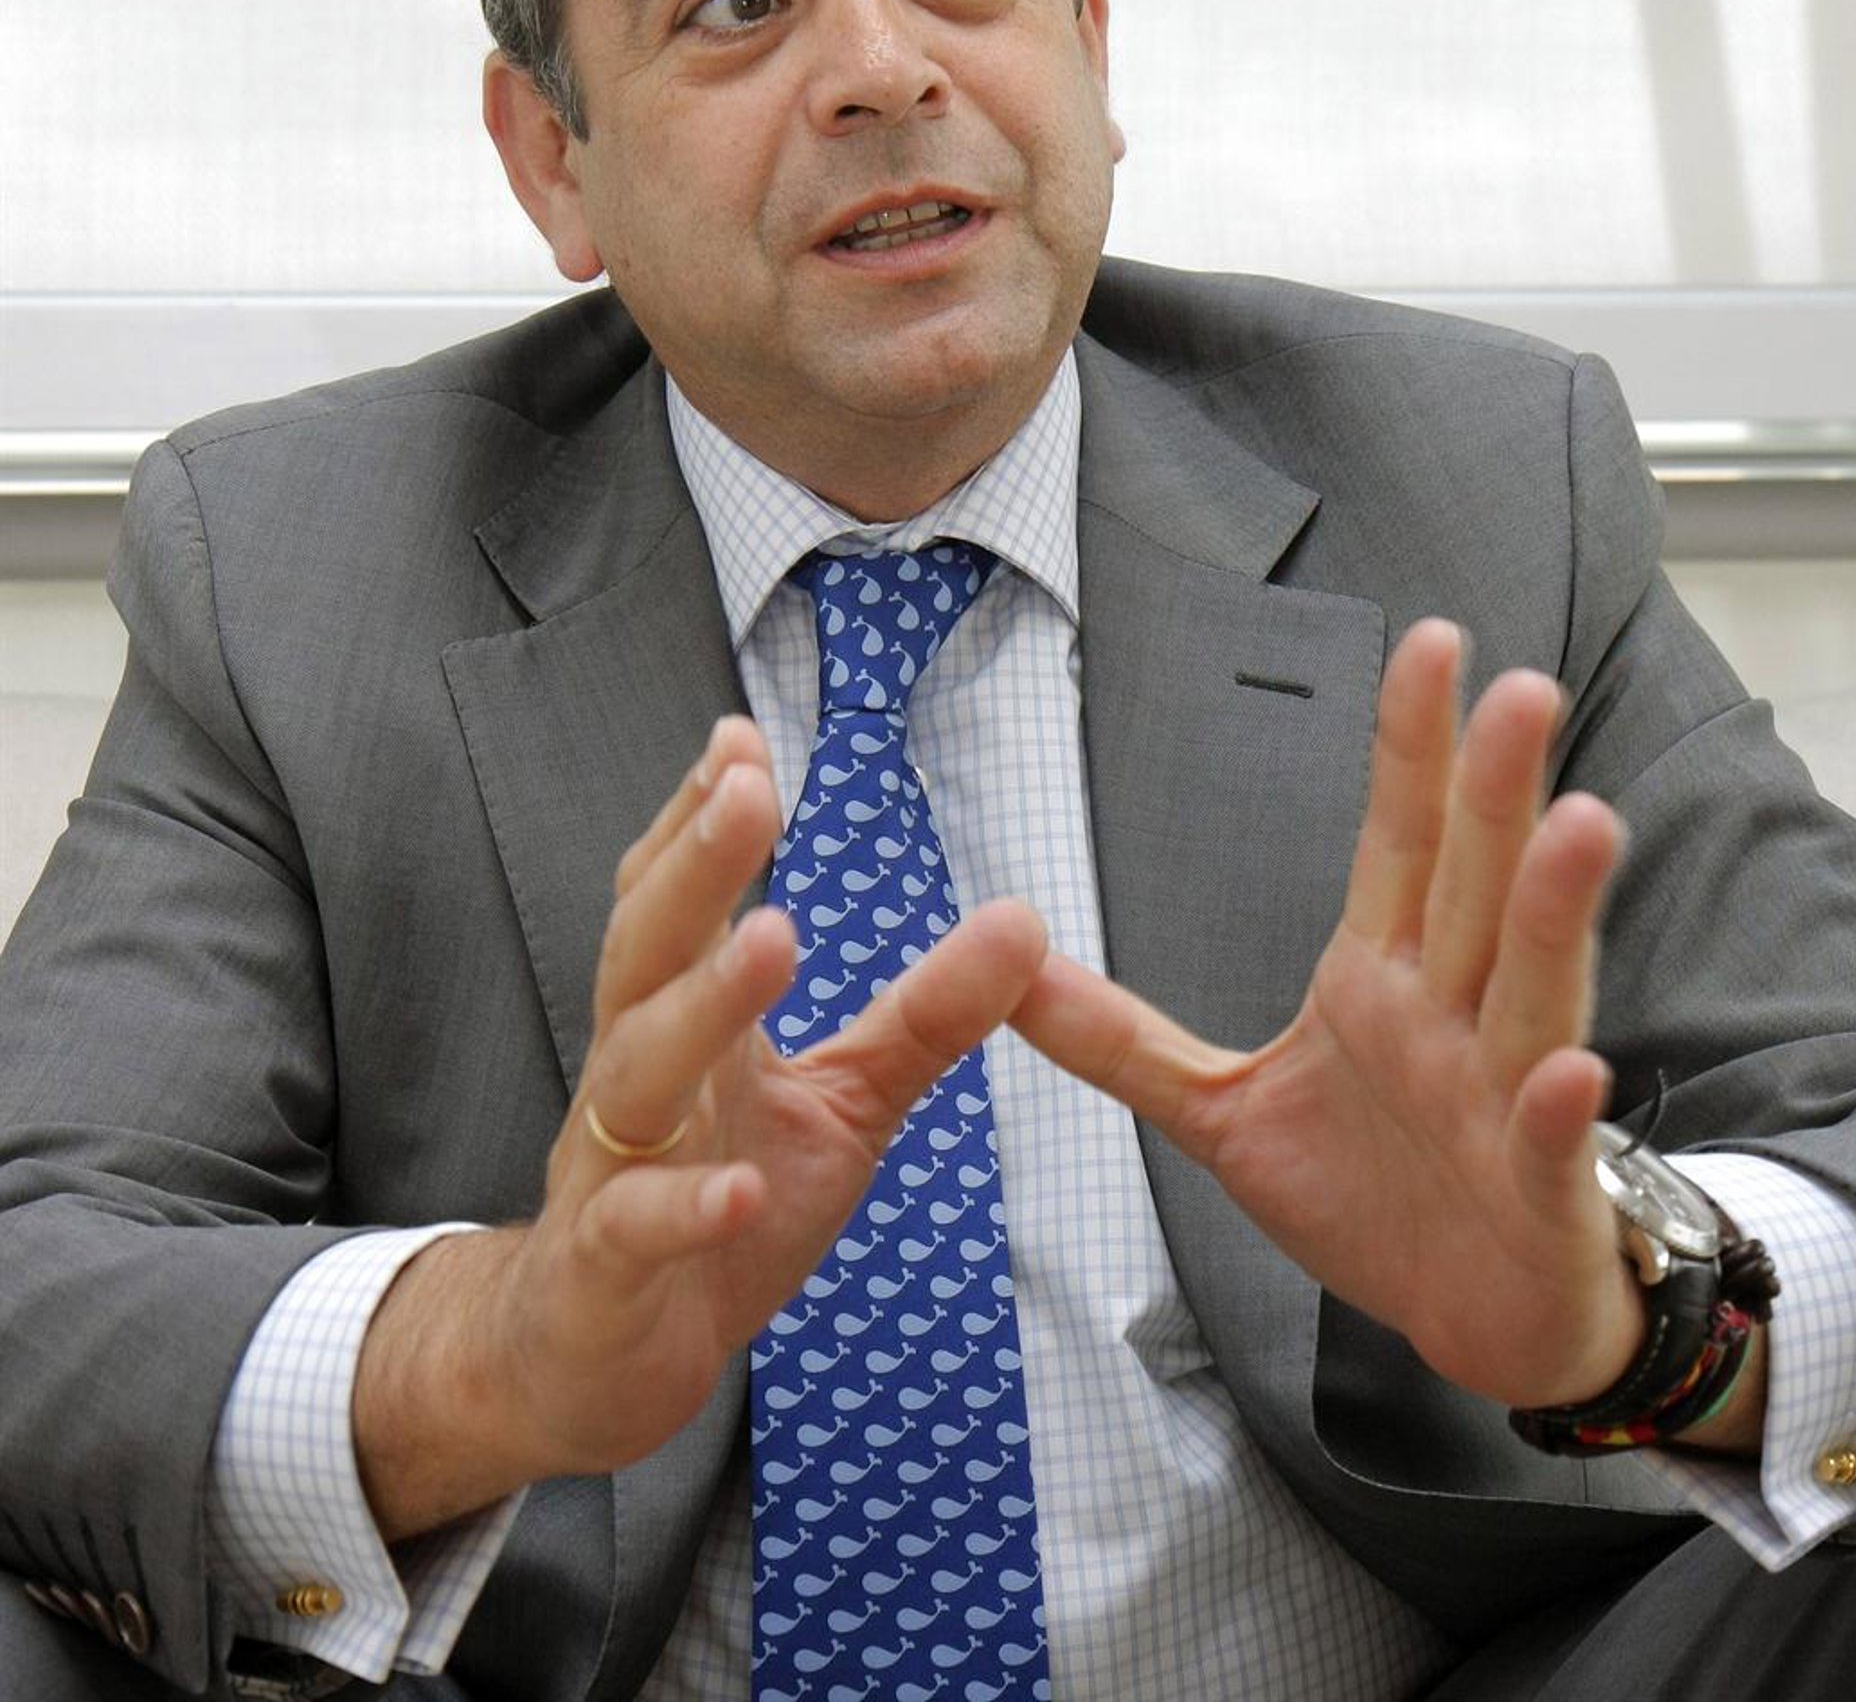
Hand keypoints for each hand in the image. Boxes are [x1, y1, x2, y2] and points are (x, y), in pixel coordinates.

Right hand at [354, 717, 1045, 1536]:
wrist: (591, 1358)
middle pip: (651, 950)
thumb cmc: (715, 1208)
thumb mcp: (842, 1106)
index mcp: (686, 1024)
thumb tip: (1022, 918)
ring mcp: (612, 1169)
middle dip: (698, 866)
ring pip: (640, 1068)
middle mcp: (638, 1076)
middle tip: (750, 788)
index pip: (678, 902)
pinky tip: (736, 1191)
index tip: (743, 740)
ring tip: (773, 939)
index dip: (702, 822)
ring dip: (703, 1002)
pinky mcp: (605, 1272)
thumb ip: (923, 1017)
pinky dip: (682, 1207)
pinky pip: (636, 1228)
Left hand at [1010, 619, 1644, 1413]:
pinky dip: (1559, 1107)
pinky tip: (1570, 1069)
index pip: (1399, 837)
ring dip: (1554, 907)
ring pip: (1533, 984)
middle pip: (1474, 881)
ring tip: (1581, 822)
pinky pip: (1546, 1140)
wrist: (1480, 1327)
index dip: (1410, 744)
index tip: (1430, 642)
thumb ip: (1122, 1038)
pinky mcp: (1537, 1190)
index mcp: (1381, 978)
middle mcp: (1452, 1013)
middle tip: (1522, 689)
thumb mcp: (1221, 1110)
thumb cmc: (1374, 1199)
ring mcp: (1504, 1095)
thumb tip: (1010, 966)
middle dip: (1495, 786)